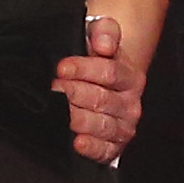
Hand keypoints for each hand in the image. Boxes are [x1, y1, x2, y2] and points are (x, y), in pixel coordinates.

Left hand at [57, 12, 142, 163]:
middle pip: (101, 100)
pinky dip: (92, 148)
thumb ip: (104, 32)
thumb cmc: (96, 60)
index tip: (61, 68)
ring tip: (59, 112)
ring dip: (77, 118)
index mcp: (130, 77)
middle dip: (73, 94)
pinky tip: (78, 142)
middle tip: (53, 90)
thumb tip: (104, 45)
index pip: (109, 72)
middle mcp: (130, 104)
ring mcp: (123, 127)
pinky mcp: (113, 147)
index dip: (84, 69)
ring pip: (101, 125)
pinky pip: (105, 150)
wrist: (100, 85)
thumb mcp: (100, 37)